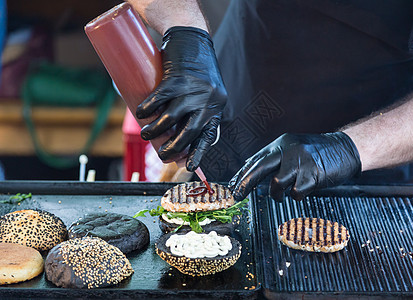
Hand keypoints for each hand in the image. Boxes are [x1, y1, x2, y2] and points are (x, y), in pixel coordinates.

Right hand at [136, 26, 226, 170]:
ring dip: (155, 131)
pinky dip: (148, 108)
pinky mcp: (179, 77)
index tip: (190, 167)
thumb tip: (177, 136)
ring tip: (145, 134)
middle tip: (161, 154)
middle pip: (190, 132)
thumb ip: (195, 110)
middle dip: (173, 149)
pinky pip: (161, 98)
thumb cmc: (194, 68)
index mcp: (216, 107)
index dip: (198, 153)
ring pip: (172, 118)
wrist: (191, 35)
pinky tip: (140, 113)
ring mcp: (194, 89)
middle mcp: (209, 100)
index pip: (209, 136)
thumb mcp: (204, 91)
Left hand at [228, 132, 360, 201]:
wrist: (345, 148)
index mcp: (281, 144)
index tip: (232, 186)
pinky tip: (299, 192)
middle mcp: (289, 150)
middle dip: (245, 183)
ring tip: (280, 196)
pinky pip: (296, 191)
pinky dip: (295, 195)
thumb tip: (250, 171)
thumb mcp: (292, 149)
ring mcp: (301, 161)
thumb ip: (274, 160)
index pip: (255, 159)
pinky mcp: (313, 173)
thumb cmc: (317, 153)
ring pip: (277, 182)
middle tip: (237, 195)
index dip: (242, 174)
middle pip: (260, 167)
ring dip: (276, 194)